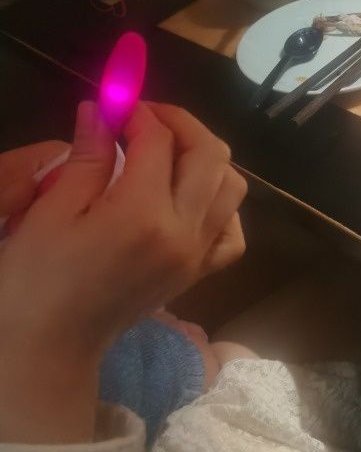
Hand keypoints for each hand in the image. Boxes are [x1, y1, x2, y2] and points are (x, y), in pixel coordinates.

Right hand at [0, 102, 246, 441]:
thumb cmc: (37, 278)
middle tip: (144, 117)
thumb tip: (103, 108)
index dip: (136, 112)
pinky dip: (221, 205)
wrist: (49, 346)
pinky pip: (232, 232)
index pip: (158, 140)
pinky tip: (189, 197)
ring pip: (232, 186)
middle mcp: (184, 232)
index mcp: (143, 214)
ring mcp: (197, 255)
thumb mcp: (53, 211)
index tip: (114, 104)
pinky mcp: (197, 273)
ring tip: (166, 152)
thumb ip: (88, 156)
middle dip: (180, 123)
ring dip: (205, 157)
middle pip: (210, 154)